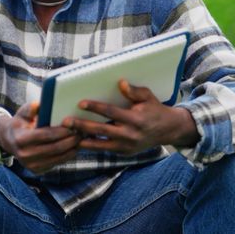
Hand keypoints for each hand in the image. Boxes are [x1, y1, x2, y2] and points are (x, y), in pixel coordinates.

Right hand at [0, 101, 80, 173]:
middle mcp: (24, 155)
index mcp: (20, 139)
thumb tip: (41, 104)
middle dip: (70, 140)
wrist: (8, 141)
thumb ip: (31, 108)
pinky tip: (73, 147)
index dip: (61, 131)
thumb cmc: (19, 123)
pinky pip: (56, 163)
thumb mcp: (22, 113)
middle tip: (81, 132)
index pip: (45, 135)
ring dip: (72, 149)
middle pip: (54, 148)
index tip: (73, 125)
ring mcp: (30, 165)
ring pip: (58, 157)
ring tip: (80, 139)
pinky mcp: (37, 170)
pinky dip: (67, 156)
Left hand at [64, 80, 198, 154]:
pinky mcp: (124, 152)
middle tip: (65, 122)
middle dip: (82, 126)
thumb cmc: (155, 109)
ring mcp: (126, 146)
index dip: (95, 107)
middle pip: (101, 130)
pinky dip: (91, 146)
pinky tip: (78, 141)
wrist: (168, 131)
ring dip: (82, 139)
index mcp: (135, 119)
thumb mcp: (148, 97)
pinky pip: (104, 149)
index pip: (111, 112)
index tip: (81, 103)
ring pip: (99, 144)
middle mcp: (130, 135)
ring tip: (67, 134)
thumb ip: (134, 91)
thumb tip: (121, 83)